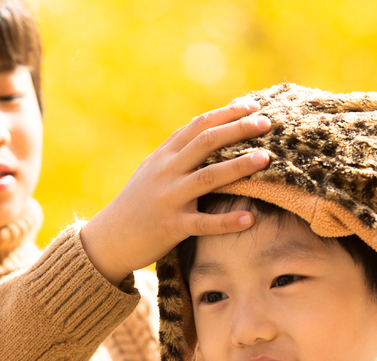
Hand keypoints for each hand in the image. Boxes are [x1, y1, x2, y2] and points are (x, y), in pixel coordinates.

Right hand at [80, 100, 271, 284]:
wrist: (109, 239)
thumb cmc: (137, 204)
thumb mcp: (151, 171)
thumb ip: (176, 152)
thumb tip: (206, 130)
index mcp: (164, 157)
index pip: (198, 126)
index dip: (227, 113)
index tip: (254, 105)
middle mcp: (166, 173)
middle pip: (206, 144)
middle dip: (238, 130)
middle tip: (267, 123)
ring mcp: (168, 199)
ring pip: (208, 178)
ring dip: (238, 166)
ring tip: (266, 158)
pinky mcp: (171, 227)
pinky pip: (203, 224)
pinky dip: (226, 221)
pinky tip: (249, 218)